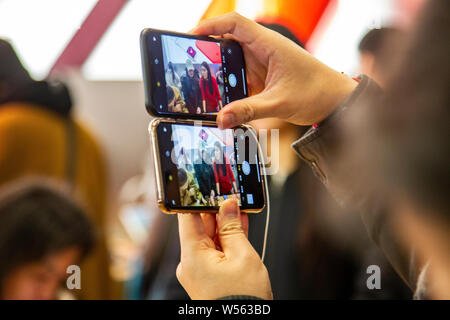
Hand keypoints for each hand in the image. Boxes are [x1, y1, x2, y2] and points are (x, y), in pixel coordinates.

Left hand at [177, 199, 272, 299]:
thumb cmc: (242, 300)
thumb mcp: (242, 256)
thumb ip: (232, 228)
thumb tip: (228, 206)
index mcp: (192, 256)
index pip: (188, 217)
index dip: (197, 199)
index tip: (208, 186)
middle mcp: (191, 262)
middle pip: (201, 226)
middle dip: (217, 211)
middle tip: (231, 196)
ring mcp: (199, 270)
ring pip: (210, 238)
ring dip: (224, 223)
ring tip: (239, 208)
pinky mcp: (208, 275)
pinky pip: (215, 250)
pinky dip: (226, 239)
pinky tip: (238, 224)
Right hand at [192, 12, 357, 128]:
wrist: (336, 102)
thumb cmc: (316, 92)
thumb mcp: (279, 103)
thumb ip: (248, 111)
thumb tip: (221, 120)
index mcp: (269, 44)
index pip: (235, 23)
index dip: (210, 24)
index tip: (191, 35)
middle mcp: (263, 50)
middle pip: (228, 42)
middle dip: (208, 51)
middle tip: (188, 64)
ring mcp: (262, 63)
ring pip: (232, 61)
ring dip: (218, 72)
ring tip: (200, 85)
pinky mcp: (263, 77)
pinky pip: (239, 76)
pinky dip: (228, 85)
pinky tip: (219, 97)